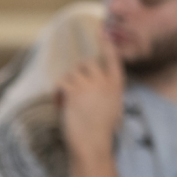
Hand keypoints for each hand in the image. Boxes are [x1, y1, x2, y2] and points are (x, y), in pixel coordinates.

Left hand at [56, 29, 124, 158]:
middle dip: (79, 73)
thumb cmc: (102, 132)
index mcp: (117, 87)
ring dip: (68, 85)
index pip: (113, 60)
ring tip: (71, 104)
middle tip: (76, 91)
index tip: (103, 31)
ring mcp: (89, 85)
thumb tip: (90, 80)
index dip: (107, 45)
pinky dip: (59, 93)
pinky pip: (62, 83)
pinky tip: (64, 106)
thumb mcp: (112, 107)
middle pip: (87, 64)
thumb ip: (105, 91)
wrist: (92, 145)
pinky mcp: (74, 90)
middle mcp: (104, 82)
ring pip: (72, 73)